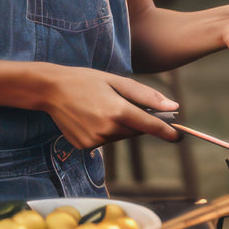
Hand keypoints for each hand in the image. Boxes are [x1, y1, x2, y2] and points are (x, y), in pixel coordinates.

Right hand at [37, 65, 180, 149]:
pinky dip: (105, 131)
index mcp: (117, 111)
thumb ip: (147, 96)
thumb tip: (173, 106)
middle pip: (136, 131)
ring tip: (102, 107)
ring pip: (121, 136)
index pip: (150, 126)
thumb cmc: (86, 81)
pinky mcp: (85, 146)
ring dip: (120, 125)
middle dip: (137, 120)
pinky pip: (106, 141)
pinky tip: (91, 117)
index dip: (167, 132)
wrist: (50, 90)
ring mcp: (94, 141)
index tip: (179, 136)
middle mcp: (107, 129)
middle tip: (123, 103)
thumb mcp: (117, 81)